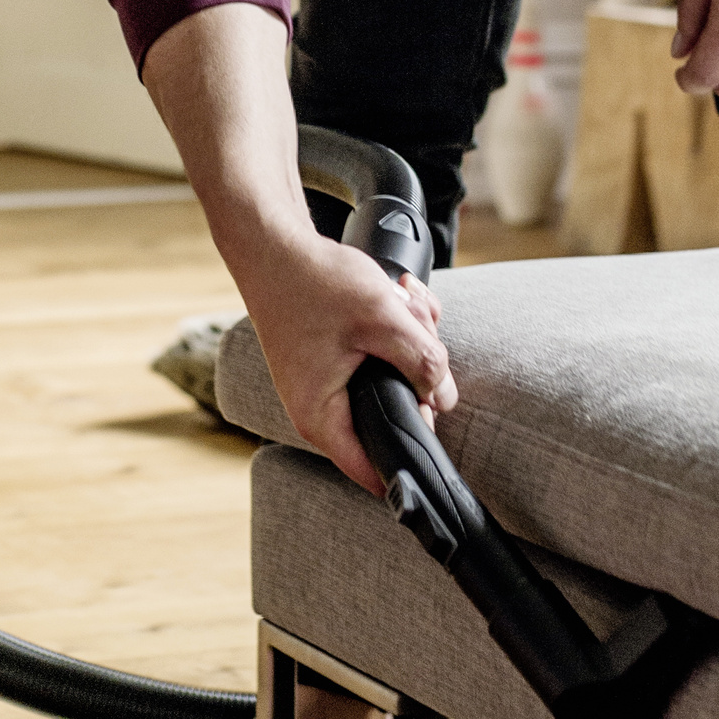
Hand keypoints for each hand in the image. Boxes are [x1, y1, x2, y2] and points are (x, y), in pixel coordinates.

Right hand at [238, 232, 452, 494]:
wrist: (274, 246)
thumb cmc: (314, 283)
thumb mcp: (382, 320)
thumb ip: (423, 363)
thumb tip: (444, 397)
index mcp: (323, 418)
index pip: (375, 472)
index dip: (412, 459)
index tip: (437, 434)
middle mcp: (322, 409)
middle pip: (396, 413)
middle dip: (421, 372)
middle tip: (419, 328)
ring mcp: (328, 383)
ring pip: (394, 379)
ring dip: (412, 341)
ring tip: (405, 303)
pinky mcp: (334, 360)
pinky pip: (380, 357)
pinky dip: (396, 330)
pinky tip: (396, 299)